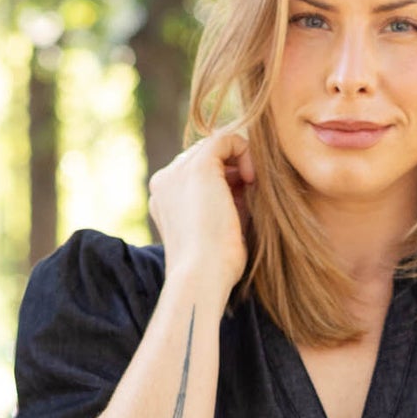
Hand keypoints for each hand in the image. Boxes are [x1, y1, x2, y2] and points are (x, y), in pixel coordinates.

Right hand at [148, 126, 254, 292]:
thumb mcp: (219, 229)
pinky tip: (252, 179)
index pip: (196, 175)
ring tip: (251, 190)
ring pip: (215, 148)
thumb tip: (246, 180)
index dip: (225, 182)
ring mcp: (177, 171)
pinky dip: (245, 152)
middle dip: (231, 172)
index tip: (242, 203)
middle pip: (204, 158)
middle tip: (249, 197)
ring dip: (239, 164)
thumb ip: (227, 202)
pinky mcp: (198, 167)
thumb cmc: (215, 268)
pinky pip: (226, 139)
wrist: (201, 278)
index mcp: (165, 199)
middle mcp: (164, 181)